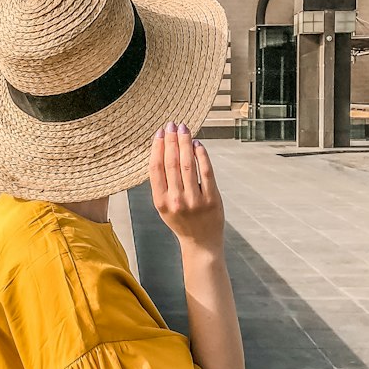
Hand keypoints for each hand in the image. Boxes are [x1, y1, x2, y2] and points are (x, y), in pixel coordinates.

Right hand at [149, 122, 223, 251]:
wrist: (201, 243)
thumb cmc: (182, 222)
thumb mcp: (164, 206)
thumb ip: (162, 184)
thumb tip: (163, 151)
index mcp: (161, 201)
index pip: (156, 168)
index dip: (157, 147)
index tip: (159, 133)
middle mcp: (176, 200)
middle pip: (172, 163)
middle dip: (171, 140)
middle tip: (172, 125)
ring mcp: (195, 200)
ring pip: (188, 164)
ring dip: (185, 144)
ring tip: (184, 130)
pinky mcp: (211, 199)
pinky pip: (206, 172)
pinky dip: (202, 155)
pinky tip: (198, 144)